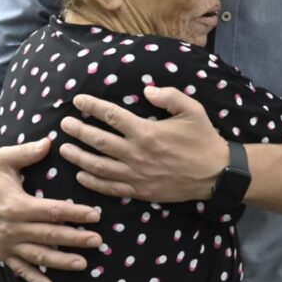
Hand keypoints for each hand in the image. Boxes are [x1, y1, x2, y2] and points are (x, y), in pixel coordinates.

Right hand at [0, 136, 102, 281]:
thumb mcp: (4, 158)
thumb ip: (27, 152)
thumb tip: (49, 142)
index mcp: (16, 205)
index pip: (52, 211)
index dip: (74, 214)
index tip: (95, 215)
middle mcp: (12, 227)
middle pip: (49, 235)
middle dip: (75, 239)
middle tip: (98, 241)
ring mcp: (6, 243)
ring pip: (38, 256)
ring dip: (61, 262)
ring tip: (84, 264)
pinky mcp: (0, 252)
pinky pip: (19, 269)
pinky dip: (35, 279)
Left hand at [59, 85, 227, 202]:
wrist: (216, 174)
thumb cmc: (204, 139)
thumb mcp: (192, 109)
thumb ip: (169, 96)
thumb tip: (145, 90)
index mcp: (147, 132)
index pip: (111, 116)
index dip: (92, 106)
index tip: (78, 100)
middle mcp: (137, 154)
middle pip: (98, 141)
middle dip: (78, 131)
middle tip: (64, 124)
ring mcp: (137, 175)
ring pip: (99, 166)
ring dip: (78, 157)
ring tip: (64, 149)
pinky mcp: (140, 191)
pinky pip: (111, 188)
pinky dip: (93, 182)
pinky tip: (81, 175)